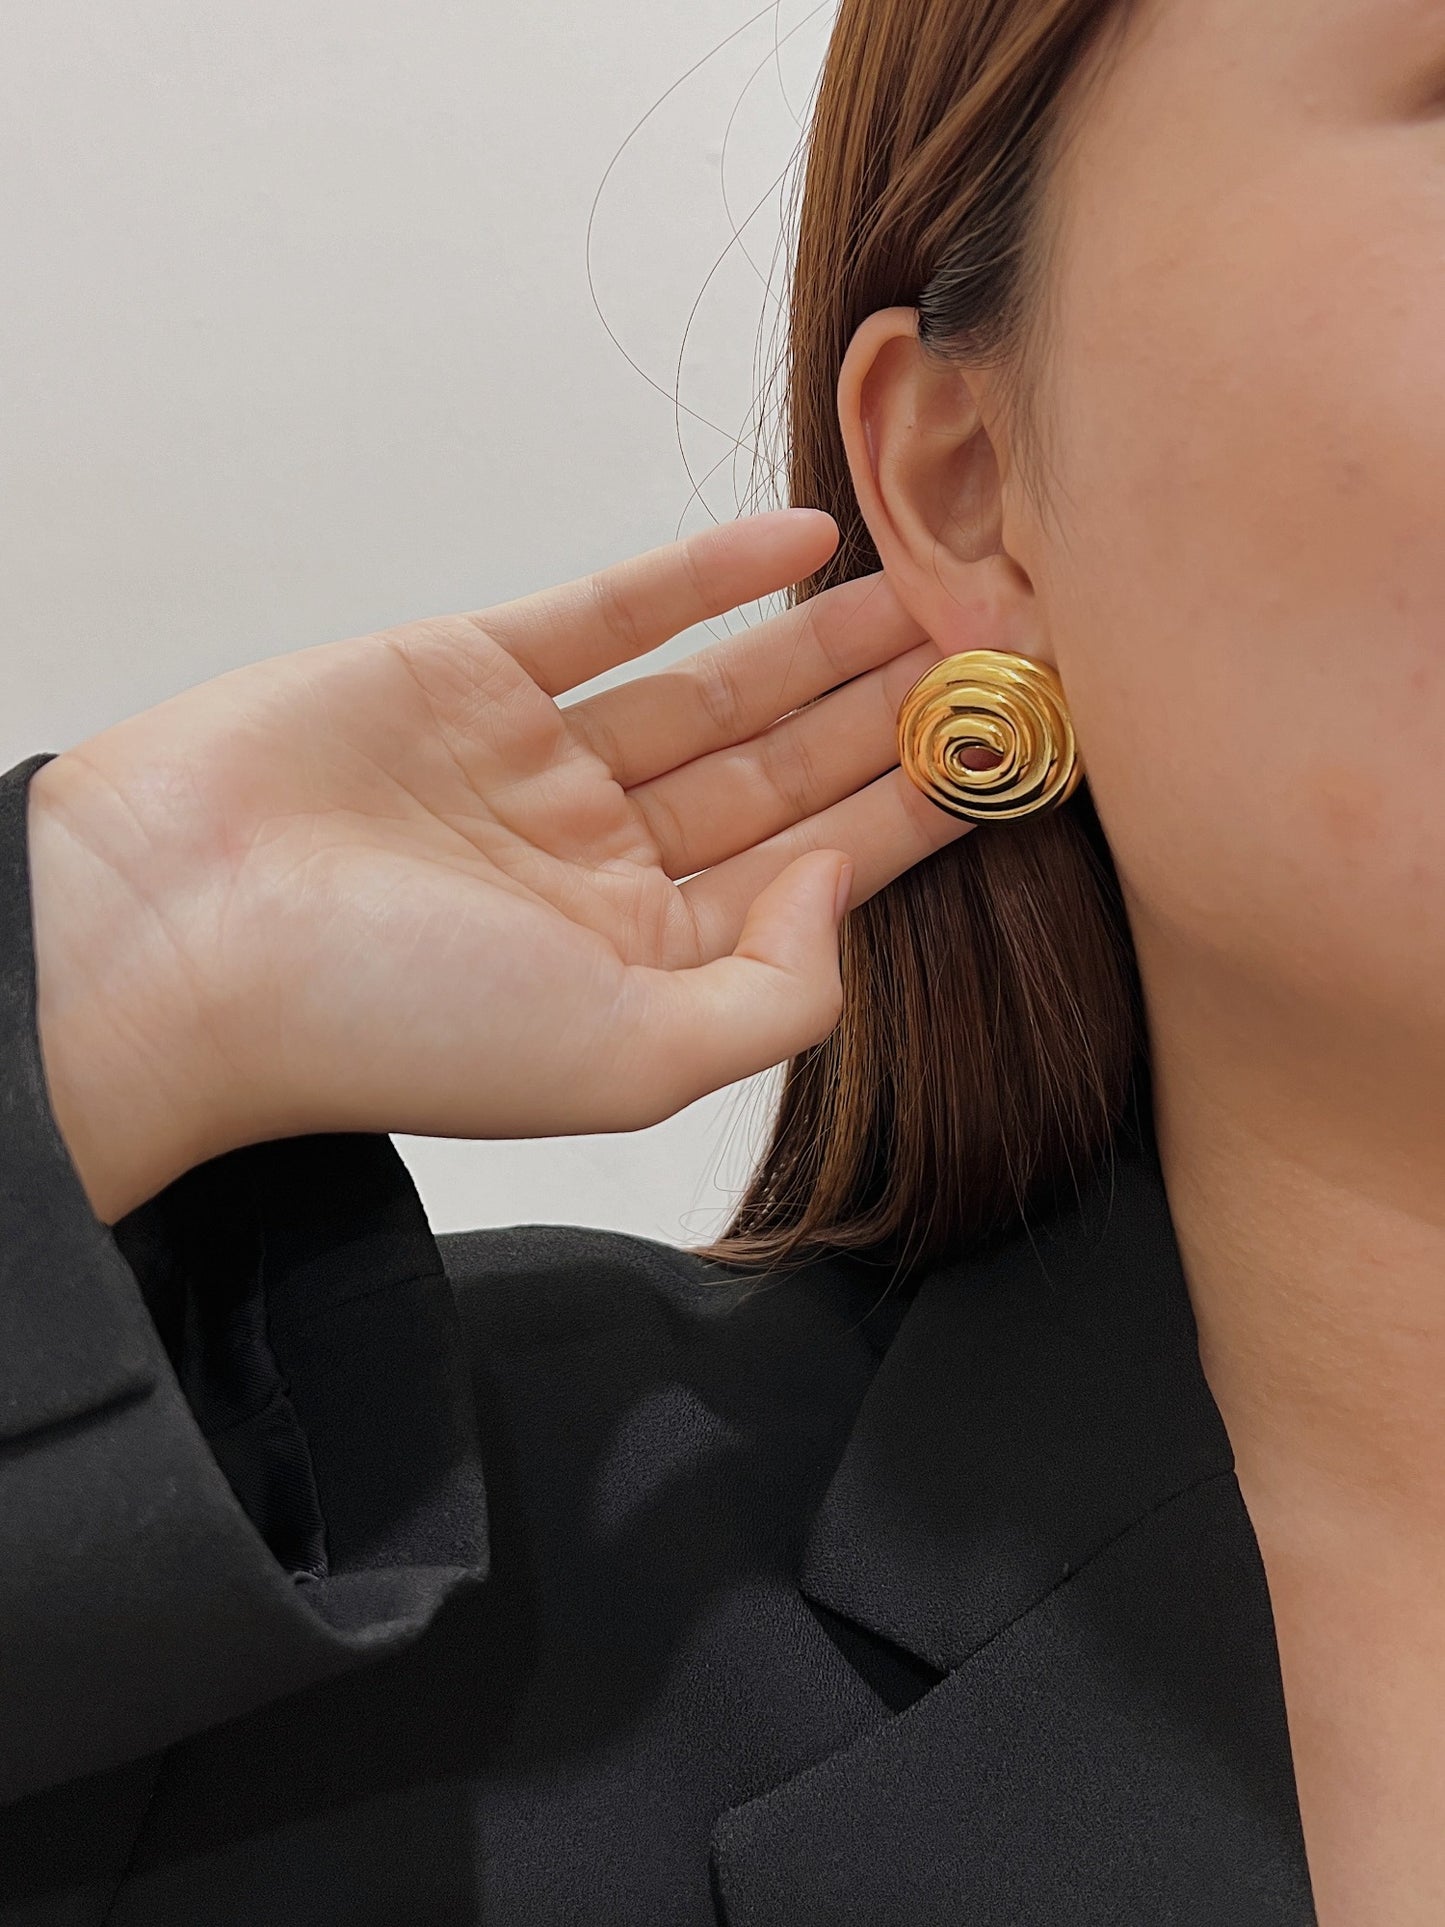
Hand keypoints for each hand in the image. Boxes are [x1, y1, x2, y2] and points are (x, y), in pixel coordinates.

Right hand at [27, 509, 970, 1221]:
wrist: (179, 936)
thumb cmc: (388, 1026)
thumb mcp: (627, 1059)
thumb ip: (769, 996)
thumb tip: (841, 898)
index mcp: (644, 965)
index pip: (818, 877)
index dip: (922, 812)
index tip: (1019, 753)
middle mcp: (599, 866)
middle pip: (783, 776)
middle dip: (890, 714)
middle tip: (999, 644)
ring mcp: (537, 767)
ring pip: (714, 691)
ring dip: (820, 642)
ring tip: (930, 583)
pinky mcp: (473, 676)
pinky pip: (612, 617)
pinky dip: (702, 579)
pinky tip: (800, 543)